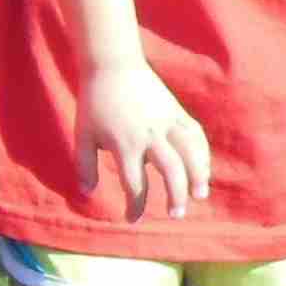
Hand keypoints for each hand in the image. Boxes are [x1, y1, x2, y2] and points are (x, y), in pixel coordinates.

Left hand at [84, 64, 214, 217]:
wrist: (113, 65)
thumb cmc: (94, 102)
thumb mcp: (82, 136)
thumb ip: (84, 166)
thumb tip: (87, 193)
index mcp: (125, 145)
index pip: (135, 184)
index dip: (135, 207)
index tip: (132, 219)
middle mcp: (150, 136)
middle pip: (171, 171)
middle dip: (176, 196)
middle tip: (176, 214)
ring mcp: (167, 122)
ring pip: (190, 153)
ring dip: (198, 175)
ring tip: (200, 194)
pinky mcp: (177, 111)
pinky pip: (195, 135)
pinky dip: (202, 153)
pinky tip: (202, 168)